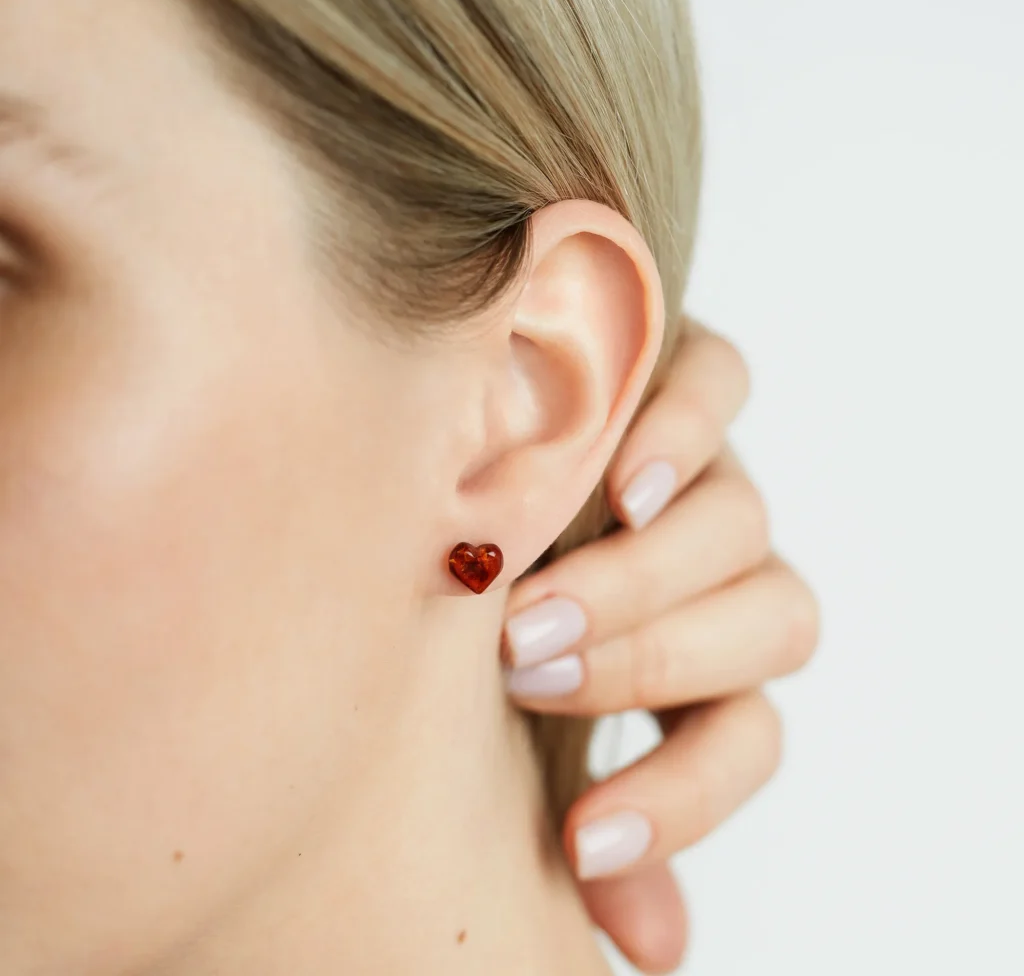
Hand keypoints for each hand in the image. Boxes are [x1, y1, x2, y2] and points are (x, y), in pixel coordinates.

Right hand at [502, 321, 818, 973]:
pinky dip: (680, 430)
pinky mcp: (680, 372)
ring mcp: (707, 465)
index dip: (683, 801)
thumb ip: (581, 804)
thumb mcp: (524, 718)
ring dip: (645, 573)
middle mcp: (724, 566)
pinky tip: (615, 474)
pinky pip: (717, 386)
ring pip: (741, 521)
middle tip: (523, 673)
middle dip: (645, 662)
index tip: (579, 841)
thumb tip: (653, 946)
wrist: (469, 458)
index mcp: (706, 658)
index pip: (746, 736)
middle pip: (768, 622)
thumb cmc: (491, 610)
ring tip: (535, 595)